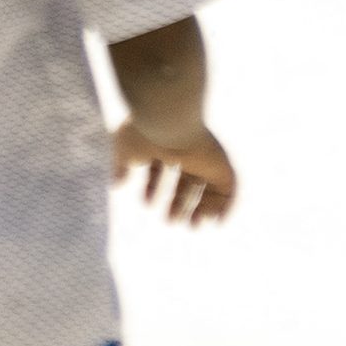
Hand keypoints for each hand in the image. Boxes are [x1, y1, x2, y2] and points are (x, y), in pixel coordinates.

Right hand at [111, 119, 236, 225]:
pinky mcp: (221, 164)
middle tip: (171, 222)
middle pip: (187, 180)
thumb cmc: (144, 132)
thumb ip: (120, 166)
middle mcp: (187, 149)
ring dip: (202, 208)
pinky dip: (226, 206)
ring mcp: (206, 157)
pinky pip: (229, 189)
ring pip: (208, 186)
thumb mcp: (125, 150)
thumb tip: (115, 184)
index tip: (146, 203)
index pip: (162, 167)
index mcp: (165, 143)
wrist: (169, 120)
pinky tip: (217, 222)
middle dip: (179, 202)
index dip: (154, 186)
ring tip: (192, 226)